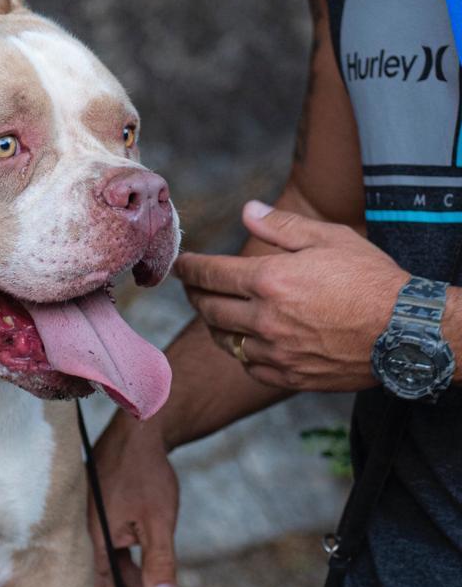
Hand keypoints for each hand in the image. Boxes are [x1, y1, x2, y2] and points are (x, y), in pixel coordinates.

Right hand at [86, 412, 178, 586]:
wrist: (140, 432)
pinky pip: (113, 561)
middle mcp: (84, 539)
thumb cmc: (147, 475)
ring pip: (109, 579)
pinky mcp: (103, 523)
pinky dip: (128, 581)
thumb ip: (159, 564)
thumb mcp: (158, 522)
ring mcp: (92, 531)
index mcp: (91, 540)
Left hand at [175, 200, 407, 391]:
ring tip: (216, 313)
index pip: (210, 274)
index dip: (189, 269)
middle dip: (195, 295)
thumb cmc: (371, 279)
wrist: (406, 331)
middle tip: (194, 288)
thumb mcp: (330, 238)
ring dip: (215, 325)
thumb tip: (247, 210)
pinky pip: (249, 366)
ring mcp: (275, 351)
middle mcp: (265, 318)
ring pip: (225, 340)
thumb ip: (282, 226)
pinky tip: (246, 341)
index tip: (180, 266)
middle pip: (209, 309)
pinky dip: (242, 352)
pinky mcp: (288, 376)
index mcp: (270, 280)